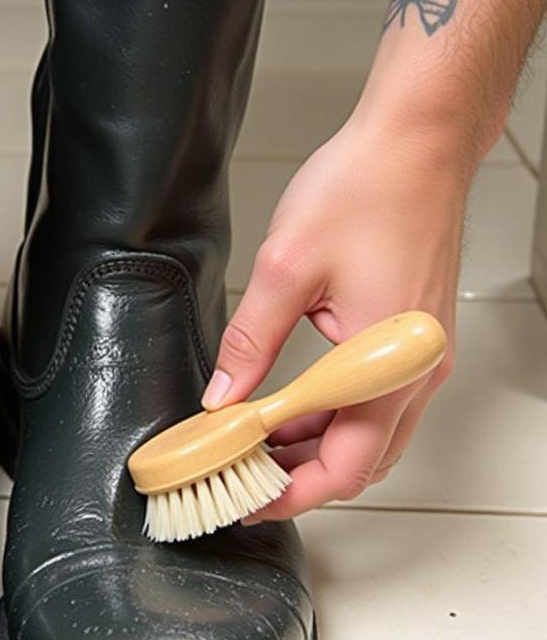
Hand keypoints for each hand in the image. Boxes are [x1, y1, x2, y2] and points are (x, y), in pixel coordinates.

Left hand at [202, 110, 467, 521]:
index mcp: (387, 365)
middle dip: (299, 477)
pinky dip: (332, 417)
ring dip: (314, 447)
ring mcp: (417, 358)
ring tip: (254, 442)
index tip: (245, 496)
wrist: (417, 143)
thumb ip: (250, 344)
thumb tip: (222, 397)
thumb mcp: (286, 270)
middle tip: (240, 472)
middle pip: (360, 462)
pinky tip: (290, 404)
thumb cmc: (365, 191)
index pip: (343, 468)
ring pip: (368, 436)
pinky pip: (375, 403)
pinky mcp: (412, 341)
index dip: (291, 493)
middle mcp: (413, 373)